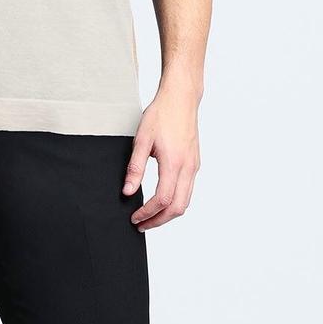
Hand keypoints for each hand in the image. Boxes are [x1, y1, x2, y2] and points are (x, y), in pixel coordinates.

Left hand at [123, 86, 200, 231]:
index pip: (163, 200)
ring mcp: (194, 166)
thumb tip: (128, 191)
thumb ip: (134, 168)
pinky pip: (188, 190)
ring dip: (168, 214)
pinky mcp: (194, 163)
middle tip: (142, 224)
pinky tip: (161, 200)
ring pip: (185, 201)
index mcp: (174, 163)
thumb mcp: (142, 140)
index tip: (135, 217)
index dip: (148, 213)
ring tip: (150, 216)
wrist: (182, 98)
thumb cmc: (162, 114)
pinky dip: (175, 202)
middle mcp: (188, 167)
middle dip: (159, 221)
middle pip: (178, 208)